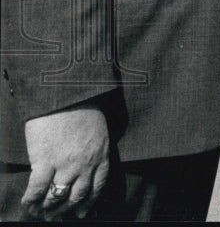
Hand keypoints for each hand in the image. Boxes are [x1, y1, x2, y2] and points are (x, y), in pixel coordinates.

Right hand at [22, 103, 109, 219]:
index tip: (82, 212)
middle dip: (66, 210)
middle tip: (56, 217)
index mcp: (101, 155)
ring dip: (48, 208)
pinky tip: (28, 203)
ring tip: (41, 212)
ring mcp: (66, 164)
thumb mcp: (98, 130)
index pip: (97, 186)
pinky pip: (38, 189)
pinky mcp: (45, 160)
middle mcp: (86, 164)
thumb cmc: (82, 107)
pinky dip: (32, 200)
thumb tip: (85, 165)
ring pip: (57, 196)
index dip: (88, 203)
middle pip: (77, 196)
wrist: (66, 94)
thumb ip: (94, 150)